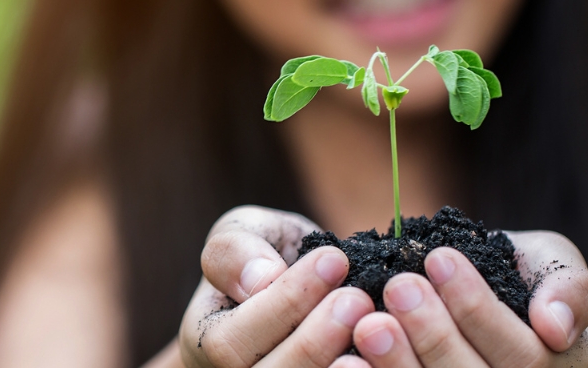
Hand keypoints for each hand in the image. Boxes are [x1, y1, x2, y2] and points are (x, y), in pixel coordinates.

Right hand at [176, 205, 375, 367]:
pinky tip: (380, 348)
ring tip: (370, 317)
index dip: (284, 303)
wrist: (300, 286)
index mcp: (207, 341)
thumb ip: (235, 249)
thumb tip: (260, 278)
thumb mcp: (241, 232)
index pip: (232, 341)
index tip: (333, 259)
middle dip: (313, 339)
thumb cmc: (264, 256)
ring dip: (337, 358)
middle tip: (356, 298)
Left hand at [351, 230, 587, 367]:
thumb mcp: (555, 266)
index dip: (478, 309)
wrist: (483, 299)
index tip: (440, 258)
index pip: (523, 353)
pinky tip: (345, 362)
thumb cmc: (522, 278)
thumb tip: (555, 326)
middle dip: (434, 334)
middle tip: (399, 286)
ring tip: (369, 322)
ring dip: (399, 364)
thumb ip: (569, 287)